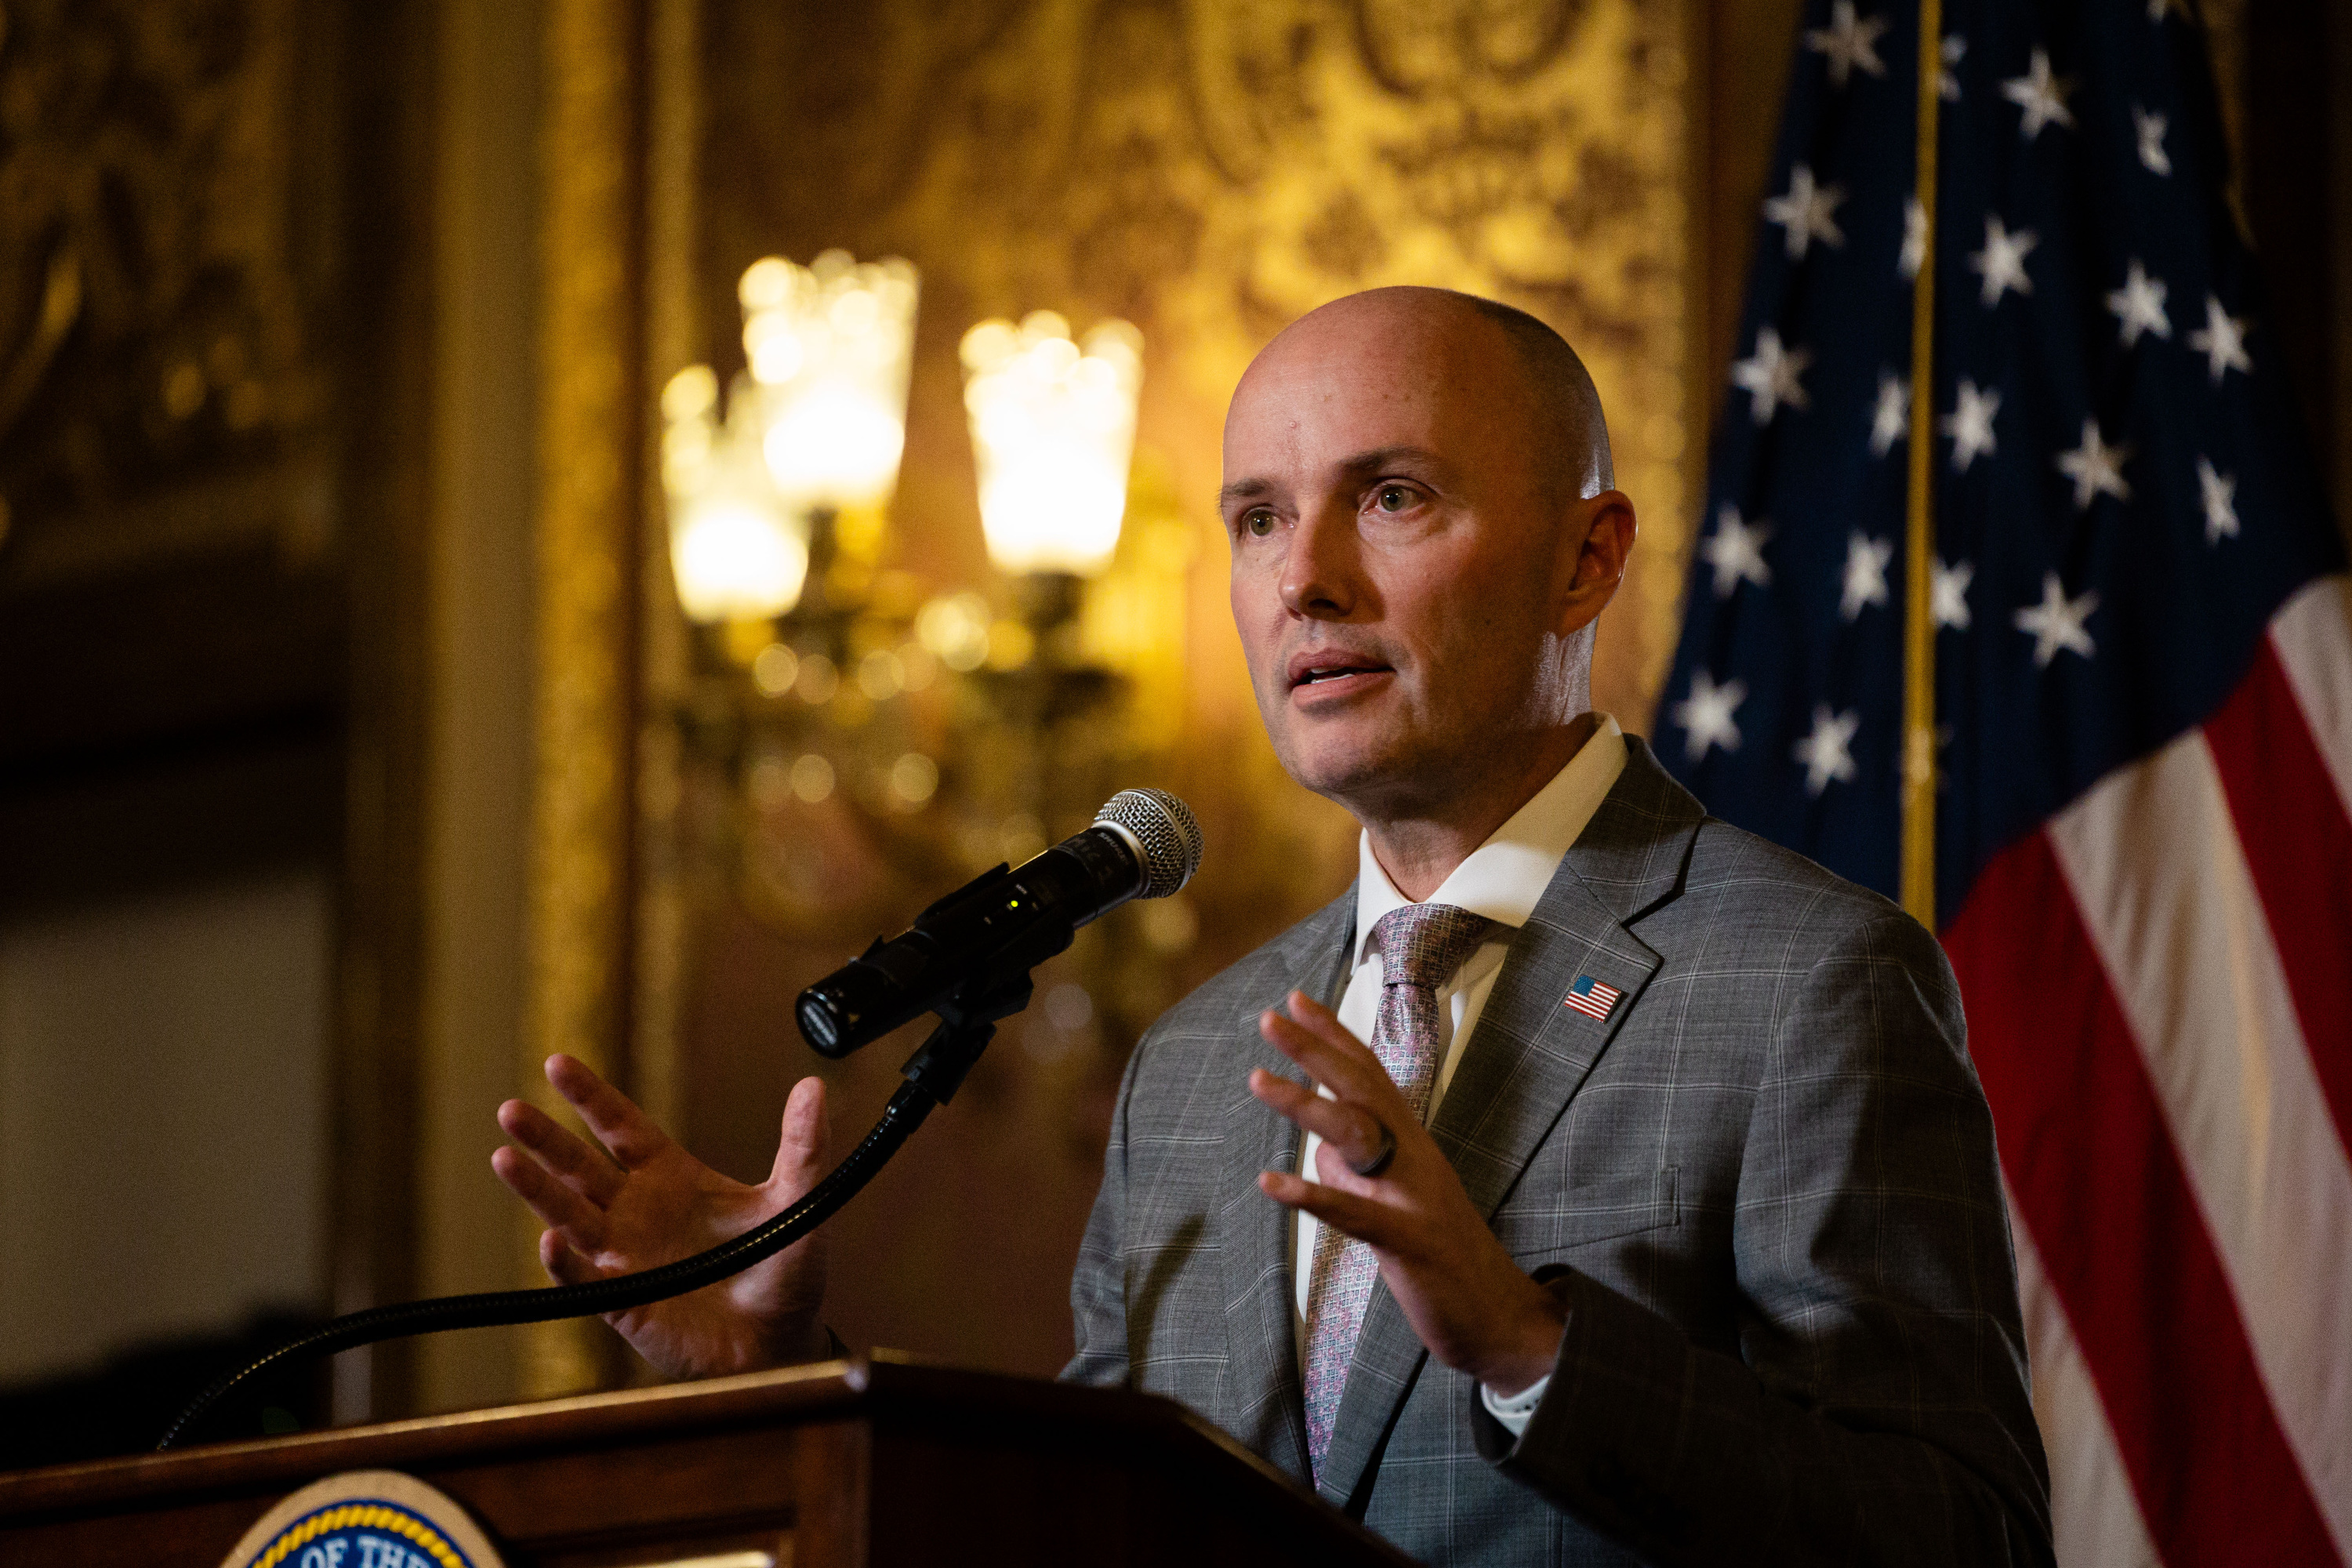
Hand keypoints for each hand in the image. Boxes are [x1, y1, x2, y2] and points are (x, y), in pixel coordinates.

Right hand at [492, 1054, 833, 1379]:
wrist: (780, 1340)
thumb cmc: (784, 1270)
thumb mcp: (798, 1201)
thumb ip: (802, 1146)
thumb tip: (814, 1089)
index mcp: (672, 1177)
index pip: (621, 1126)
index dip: (591, 1097)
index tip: (557, 1062)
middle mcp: (638, 1211)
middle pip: (581, 1166)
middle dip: (546, 1138)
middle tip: (511, 1111)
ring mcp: (625, 1256)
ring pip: (570, 1216)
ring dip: (538, 1191)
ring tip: (505, 1159)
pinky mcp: (623, 1303)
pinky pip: (586, 1280)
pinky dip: (568, 1263)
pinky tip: (552, 1242)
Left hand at [1250, 992, 1566, 1395]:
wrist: (1500, 1319)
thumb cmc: (1445, 1259)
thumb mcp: (1398, 1203)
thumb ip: (1359, 1172)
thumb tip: (1319, 1149)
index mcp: (1413, 1145)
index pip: (1371, 1076)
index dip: (1334, 1036)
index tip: (1296, 1001)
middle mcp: (1416, 1157)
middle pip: (1363, 1088)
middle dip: (1315, 1049)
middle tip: (1268, 1018)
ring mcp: (1414, 1197)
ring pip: (1358, 1136)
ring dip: (1305, 1104)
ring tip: (1256, 1078)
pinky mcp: (1408, 1242)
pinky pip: (1354, 1212)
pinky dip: (1311, 1195)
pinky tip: (1270, 1181)